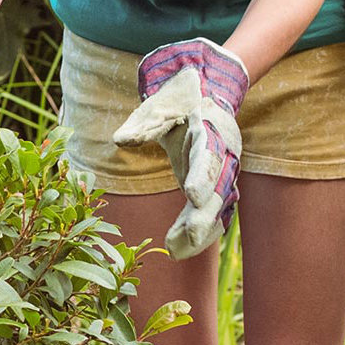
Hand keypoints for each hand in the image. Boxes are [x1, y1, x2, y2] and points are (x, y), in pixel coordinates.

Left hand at [113, 38, 247, 259]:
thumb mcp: (158, 104)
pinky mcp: (216, 186)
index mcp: (211, 128)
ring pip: (217, 206)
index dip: (202, 176)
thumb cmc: (176, 99)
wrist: (203, 93)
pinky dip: (198, 232)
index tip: (191, 196)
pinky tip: (180, 250)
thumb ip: (143, 124)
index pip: (209, 155)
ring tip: (175, 251)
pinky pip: (211, 213)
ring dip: (199, 230)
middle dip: (205, 213)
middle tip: (189, 236)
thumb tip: (120, 140)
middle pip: (219, 187)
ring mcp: (223, 172)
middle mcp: (224, 153)